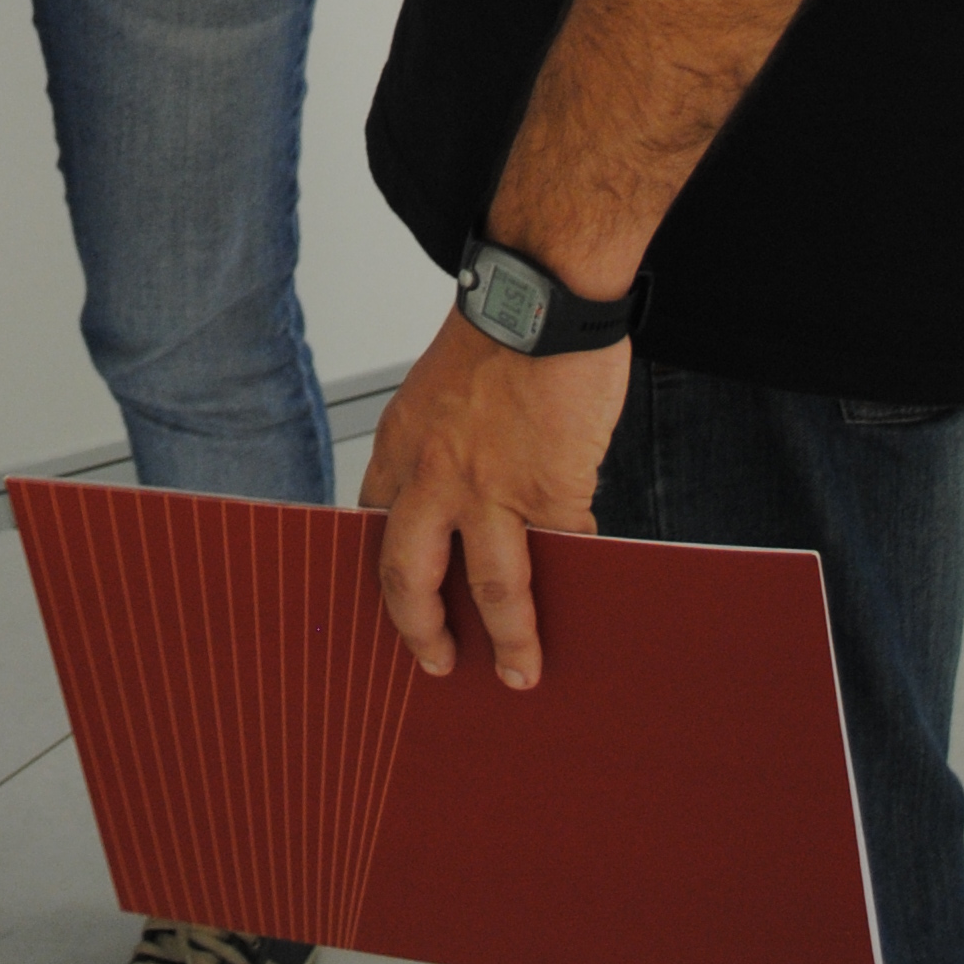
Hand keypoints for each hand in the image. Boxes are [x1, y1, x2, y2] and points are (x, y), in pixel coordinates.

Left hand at [356, 308, 628, 690]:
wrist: (542, 292)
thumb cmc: (500, 326)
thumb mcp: (438, 386)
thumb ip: (439, 443)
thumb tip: (460, 495)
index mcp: (402, 444)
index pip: (374, 526)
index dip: (384, 573)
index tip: (398, 602)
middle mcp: (434, 474)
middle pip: (408, 576)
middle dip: (419, 632)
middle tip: (435, 662)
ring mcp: (491, 487)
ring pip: (491, 588)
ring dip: (507, 640)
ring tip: (518, 671)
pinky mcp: (550, 489)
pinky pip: (566, 553)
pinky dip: (579, 578)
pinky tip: (589, 594)